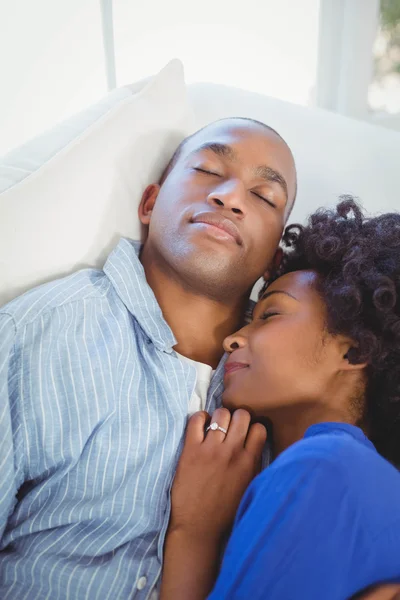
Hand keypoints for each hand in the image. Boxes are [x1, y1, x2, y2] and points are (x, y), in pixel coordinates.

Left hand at [169, 407, 266, 543]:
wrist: (198, 527)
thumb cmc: (225, 512)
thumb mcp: (250, 488)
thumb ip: (254, 465)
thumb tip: (256, 444)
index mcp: (249, 462)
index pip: (259, 428)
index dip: (253, 427)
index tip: (246, 432)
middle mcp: (232, 452)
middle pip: (241, 415)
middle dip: (238, 417)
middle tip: (231, 427)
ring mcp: (210, 450)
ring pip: (221, 414)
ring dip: (219, 417)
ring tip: (215, 426)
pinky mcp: (191, 450)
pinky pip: (196, 420)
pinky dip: (200, 418)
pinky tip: (201, 425)